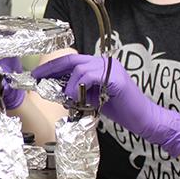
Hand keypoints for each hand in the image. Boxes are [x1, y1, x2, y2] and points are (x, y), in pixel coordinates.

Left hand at [32, 54, 179, 156]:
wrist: (142, 119)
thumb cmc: (119, 110)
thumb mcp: (92, 98)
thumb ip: (78, 91)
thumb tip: (56, 90)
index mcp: (99, 65)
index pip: (72, 60)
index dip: (53, 66)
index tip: (37, 74)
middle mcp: (105, 62)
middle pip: (72, 59)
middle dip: (51, 68)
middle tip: (37, 78)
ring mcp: (111, 68)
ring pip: (80, 68)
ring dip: (69, 85)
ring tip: (69, 99)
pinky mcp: (116, 78)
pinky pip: (90, 77)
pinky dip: (80, 87)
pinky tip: (79, 99)